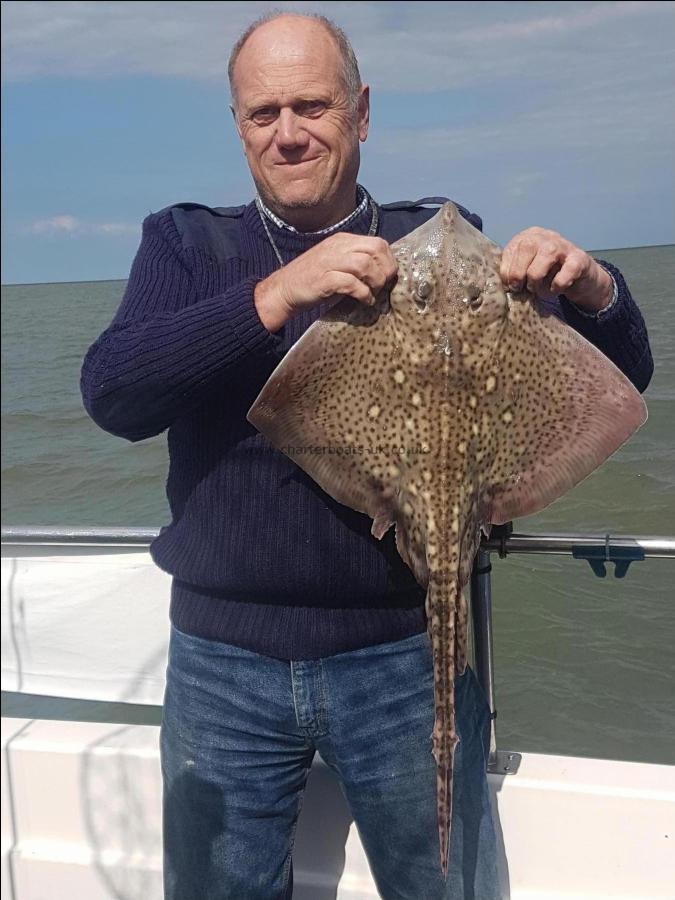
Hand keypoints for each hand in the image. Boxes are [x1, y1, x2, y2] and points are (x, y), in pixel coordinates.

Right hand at [254, 232, 397, 331]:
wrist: (283, 289)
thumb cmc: (313, 279)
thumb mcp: (337, 263)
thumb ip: (357, 261)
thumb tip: (384, 271)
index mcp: (343, 240)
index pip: (377, 242)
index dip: (389, 260)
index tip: (388, 276)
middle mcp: (337, 247)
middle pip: (375, 249)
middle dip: (385, 269)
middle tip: (383, 285)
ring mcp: (329, 262)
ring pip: (365, 264)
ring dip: (376, 282)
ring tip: (374, 293)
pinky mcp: (323, 280)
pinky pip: (351, 283)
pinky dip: (363, 294)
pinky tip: (365, 301)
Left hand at [500, 227, 613, 313]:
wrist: (579, 274)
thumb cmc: (546, 272)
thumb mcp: (526, 268)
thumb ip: (512, 271)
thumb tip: (499, 284)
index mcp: (528, 236)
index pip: (510, 250)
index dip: (506, 271)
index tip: (509, 286)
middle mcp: (545, 236)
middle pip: (526, 249)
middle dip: (519, 274)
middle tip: (522, 289)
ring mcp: (564, 245)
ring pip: (545, 257)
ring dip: (537, 280)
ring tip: (537, 290)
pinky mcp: (579, 259)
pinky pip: (566, 272)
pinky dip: (557, 285)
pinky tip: (555, 289)